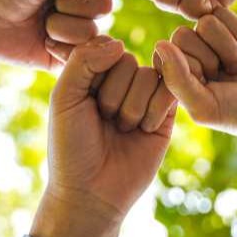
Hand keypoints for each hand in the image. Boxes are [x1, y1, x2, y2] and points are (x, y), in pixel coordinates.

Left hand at [0, 0, 111, 68]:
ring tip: (40, 24)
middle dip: (68, 5)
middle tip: (44, 4)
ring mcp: (81, 31)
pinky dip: (59, 48)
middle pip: (103, 6)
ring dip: (60, 28)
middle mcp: (86, 4)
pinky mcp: (71, 56)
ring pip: (91, 32)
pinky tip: (42, 41)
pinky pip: (83, 56)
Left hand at [31, 37, 175, 236]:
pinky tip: (144, 131)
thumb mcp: (64, 98)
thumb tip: (120, 43)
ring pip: (149, 76)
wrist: (91, 193)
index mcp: (92, 74)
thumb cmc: (71, 147)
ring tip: (121, 130)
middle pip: (128, 62)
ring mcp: (145, 98)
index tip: (83, 103)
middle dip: (113, 96)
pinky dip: (155, 111)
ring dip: (132, 108)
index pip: (105, 48)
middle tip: (104, 123)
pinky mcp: (167, 116)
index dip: (96, 74)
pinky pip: (171, 92)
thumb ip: (83, 61)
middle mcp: (119, 82)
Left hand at [154, 8, 236, 160]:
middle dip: (210, 57)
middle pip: (183, 34)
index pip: (166, 54)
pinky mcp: (232, 25)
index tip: (210, 88)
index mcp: (176, 76)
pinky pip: (224, 12)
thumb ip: (177, 80)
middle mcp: (190, 55)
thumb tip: (160, 44)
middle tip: (227, 77)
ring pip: (205, 21)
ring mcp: (210, 38)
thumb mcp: (206, 105)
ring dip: (228, 47)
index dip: (192, 69)